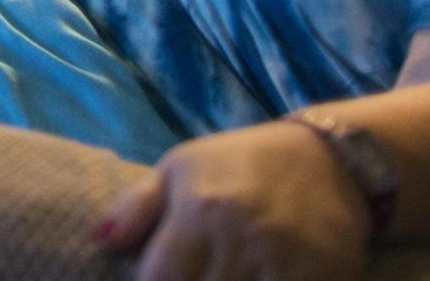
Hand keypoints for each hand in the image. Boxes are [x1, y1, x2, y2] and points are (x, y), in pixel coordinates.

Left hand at [97, 121, 369, 280]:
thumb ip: (137, 207)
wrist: (330, 161)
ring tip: (216, 277)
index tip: (154, 280)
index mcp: (199, 210)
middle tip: (189, 275)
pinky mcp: (321, 279)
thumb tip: (100, 241)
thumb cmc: (241, 164)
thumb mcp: (181, 168)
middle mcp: (239, 240)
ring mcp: (283, 266)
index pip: (157, 280)